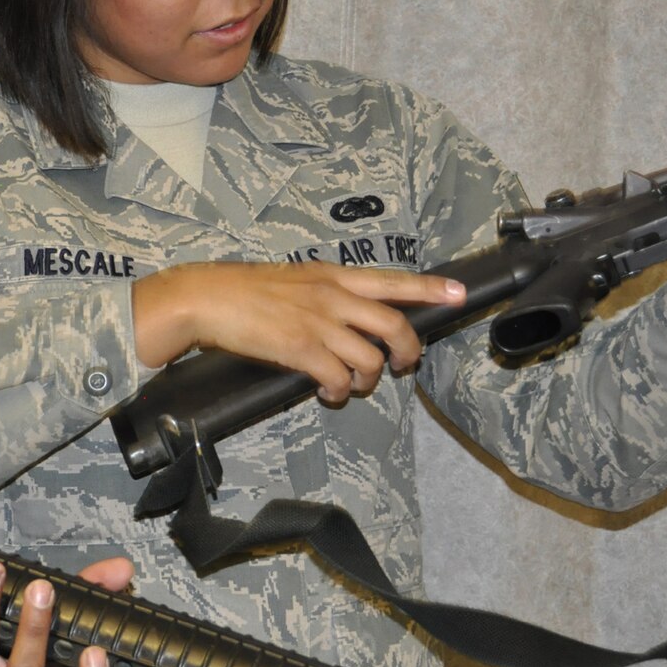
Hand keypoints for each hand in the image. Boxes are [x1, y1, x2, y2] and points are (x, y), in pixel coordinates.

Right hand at [132, 261, 466, 403]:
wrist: (208, 297)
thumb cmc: (243, 289)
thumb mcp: (293, 278)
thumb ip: (324, 291)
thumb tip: (345, 312)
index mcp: (332, 275)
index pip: (392, 281)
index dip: (430, 289)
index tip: (459, 294)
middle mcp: (332, 296)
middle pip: (394, 325)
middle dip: (409, 351)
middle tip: (405, 365)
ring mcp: (318, 323)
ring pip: (370, 359)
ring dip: (368, 378)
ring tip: (353, 383)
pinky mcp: (300, 349)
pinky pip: (339, 378)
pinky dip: (340, 391)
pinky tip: (328, 391)